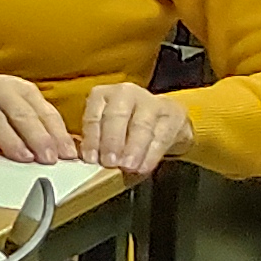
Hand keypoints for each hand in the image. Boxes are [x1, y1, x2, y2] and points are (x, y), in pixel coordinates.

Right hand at [0, 65, 81, 163]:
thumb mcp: (17, 100)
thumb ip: (39, 120)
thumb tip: (64, 146)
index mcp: (22, 90)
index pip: (44, 112)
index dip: (57, 133)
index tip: (67, 153)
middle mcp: (1, 93)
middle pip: (22, 115)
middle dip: (38, 137)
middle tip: (49, 157)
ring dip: (12, 140)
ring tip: (24, 157)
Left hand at [79, 84, 195, 175]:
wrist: (163, 122)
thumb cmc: (126, 129)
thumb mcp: (105, 131)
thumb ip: (96, 143)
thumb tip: (88, 161)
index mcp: (102, 96)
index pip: (93, 116)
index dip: (92, 139)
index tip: (90, 159)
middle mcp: (125, 93)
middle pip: (117, 115)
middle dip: (112, 141)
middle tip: (109, 162)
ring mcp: (151, 101)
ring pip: (141, 125)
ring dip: (133, 148)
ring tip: (128, 166)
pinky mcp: (173, 113)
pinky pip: (161, 135)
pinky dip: (151, 154)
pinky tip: (144, 167)